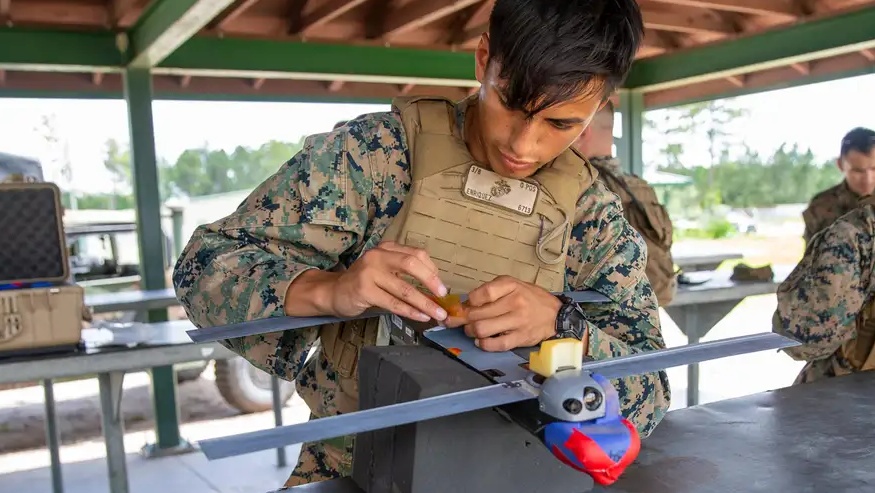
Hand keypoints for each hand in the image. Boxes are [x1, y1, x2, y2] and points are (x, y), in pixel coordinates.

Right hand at [328, 241, 448, 321]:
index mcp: (387, 248)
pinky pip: (393, 303)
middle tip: (443, 296)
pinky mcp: (364, 290)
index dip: (432, 270)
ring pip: (404, 288)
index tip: (441, 286)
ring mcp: (369, 272)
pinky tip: (421, 316)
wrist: (334, 292)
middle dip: (431, 281)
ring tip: (437, 313)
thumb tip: (435, 285)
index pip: (416, 254)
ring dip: (424, 302)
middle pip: (412, 264)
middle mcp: (378, 256)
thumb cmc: (364, 282)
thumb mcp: (384, 269)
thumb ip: (404, 271)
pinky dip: (410, 311)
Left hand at [462, 275, 560, 351]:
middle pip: (478, 313)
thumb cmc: (530, 297)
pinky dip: (483, 344)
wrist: (555, 314)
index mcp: (511, 286)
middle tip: (463, 320)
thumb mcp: (512, 285)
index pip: (482, 293)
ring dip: (471, 331)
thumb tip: (465, 305)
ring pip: (482, 329)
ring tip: (472, 330)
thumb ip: (491, 291)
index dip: (470, 301)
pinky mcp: (520, 338)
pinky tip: (481, 341)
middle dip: (465, 318)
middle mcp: (515, 302)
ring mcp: (518, 321)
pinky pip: (496, 345)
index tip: (468, 304)